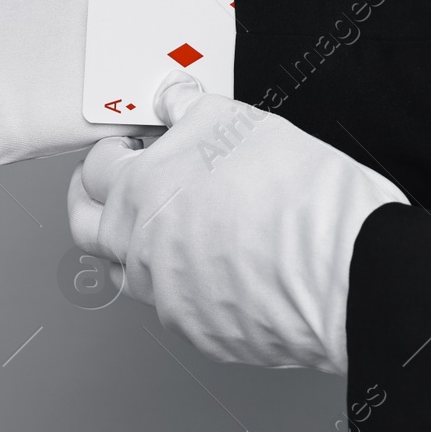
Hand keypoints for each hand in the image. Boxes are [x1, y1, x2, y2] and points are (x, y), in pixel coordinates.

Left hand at [67, 72, 406, 374]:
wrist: (344, 269)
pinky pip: (176, 305)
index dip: (111, 149)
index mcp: (141, 191)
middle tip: (118, 183)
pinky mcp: (202, 331)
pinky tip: (217, 263)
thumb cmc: (298, 196)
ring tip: (165, 224)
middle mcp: (141, 249)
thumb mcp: (239, 122)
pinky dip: (184, 282)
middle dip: (94, 200)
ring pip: (126, 272)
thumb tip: (173, 100)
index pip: (94, 168)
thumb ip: (190, 109)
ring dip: (132, 245)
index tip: (130, 144)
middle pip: (87, 227)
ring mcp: (168, 297)